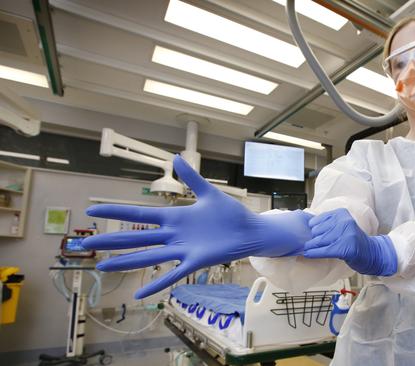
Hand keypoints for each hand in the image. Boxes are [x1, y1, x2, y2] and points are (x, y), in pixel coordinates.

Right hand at [83, 155, 311, 298]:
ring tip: (101, 266)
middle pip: (136, 237)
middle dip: (110, 240)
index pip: (139, 214)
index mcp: (174, 217)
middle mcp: (173, 235)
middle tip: (84, 245)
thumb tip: (175, 157)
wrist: (250, 230)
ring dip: (125, 262)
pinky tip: (139, 294)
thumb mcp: (209, 192)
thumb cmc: (230, 213)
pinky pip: (172, 274)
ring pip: (148, 256)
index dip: (116, 212)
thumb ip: (192, 177)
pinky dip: (157, 284)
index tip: (92, 210)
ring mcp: (183, 249)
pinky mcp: (196, 261)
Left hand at [303, 208, 396, 275]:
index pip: (318, 219)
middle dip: (311, 239)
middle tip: (305, 244)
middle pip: (318, 231)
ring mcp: (347, 234)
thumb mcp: (342, 227)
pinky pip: (325, 250)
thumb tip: (307, 228)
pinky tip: (308, 254)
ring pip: (320, 241)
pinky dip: (315, 253)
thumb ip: (328, 225)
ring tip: (305, 249)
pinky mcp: (346, 247)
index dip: (311, 228)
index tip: (305, 234)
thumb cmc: (353, 241)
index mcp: (341, 213)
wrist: (372, 253)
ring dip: (311, 246)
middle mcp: (344, 221)